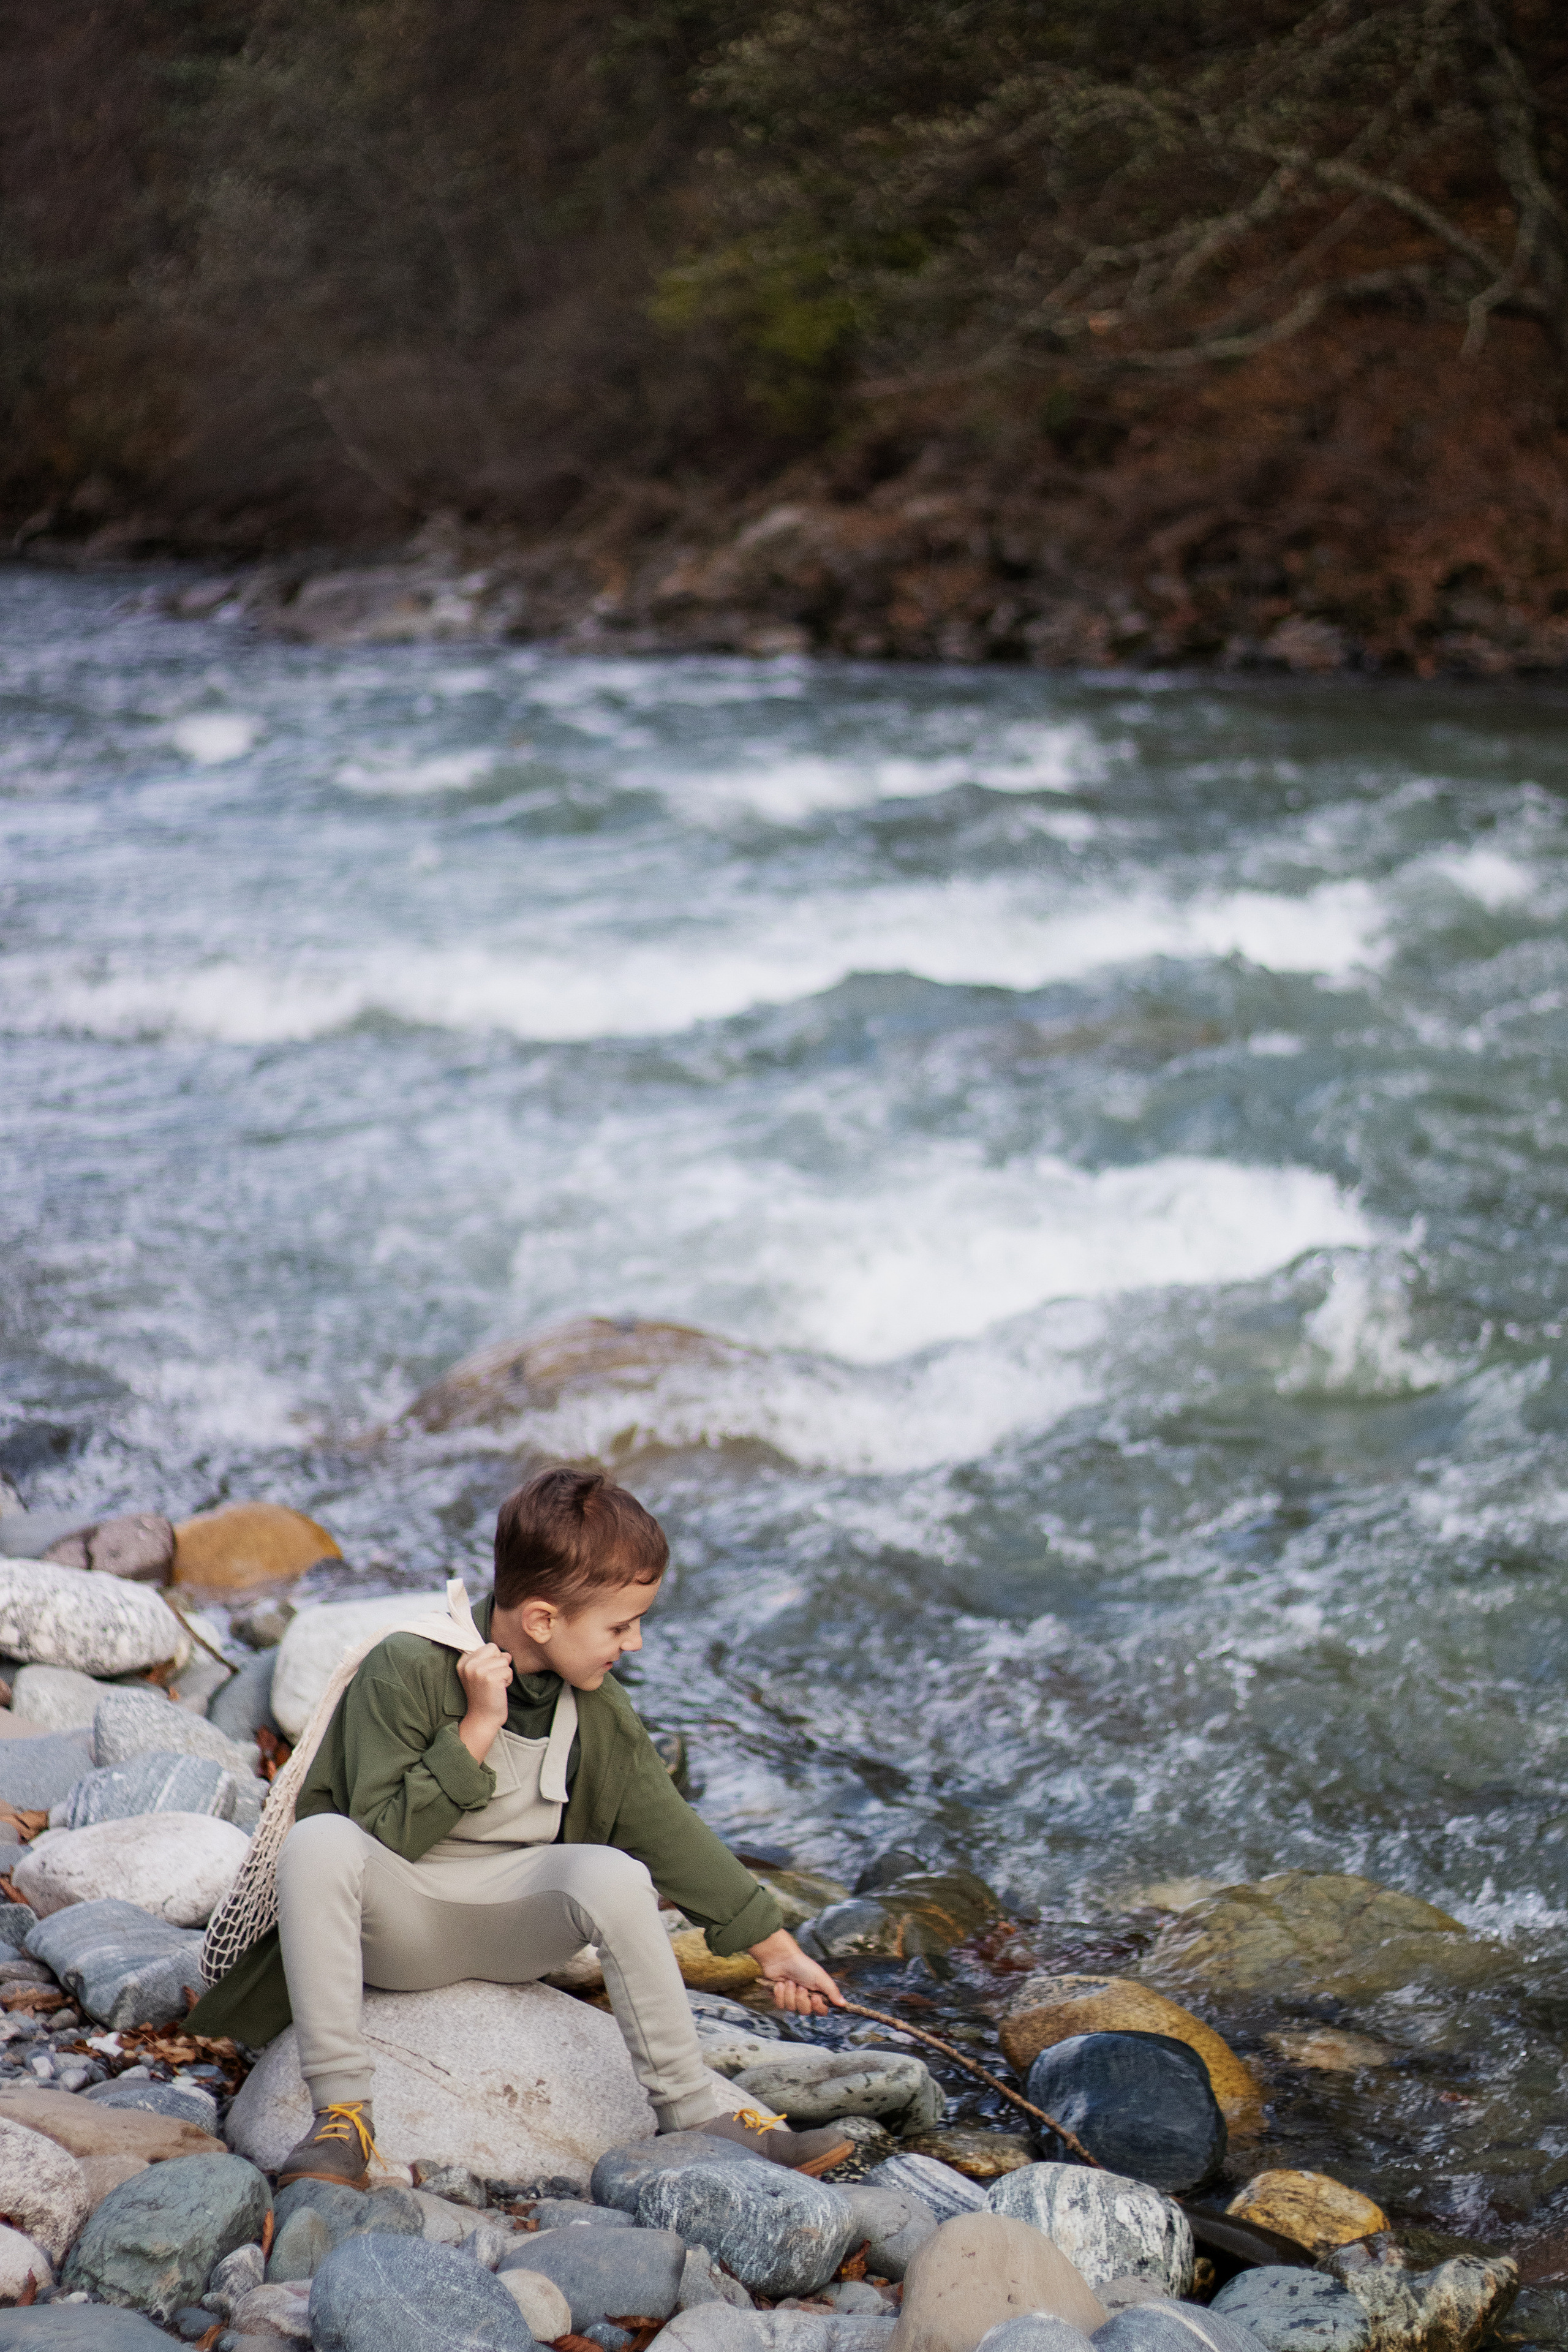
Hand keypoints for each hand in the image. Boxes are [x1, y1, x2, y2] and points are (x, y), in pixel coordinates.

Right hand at [455, 1642, 511, 1761]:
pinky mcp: (490, 1678)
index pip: (489, 1646)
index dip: (493, 1660)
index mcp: (463, 1661)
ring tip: (495, 1685)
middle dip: (499, 1663)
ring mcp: (478, 1670)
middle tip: (492, 1679)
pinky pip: (509, 1670)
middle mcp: (469, 1664)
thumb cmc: (484, 1694)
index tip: (485, 1675)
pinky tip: (499, 1690)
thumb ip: (486, 1658)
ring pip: (504, 1659)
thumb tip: (505, 1653)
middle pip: (496, 1649)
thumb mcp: (478, 1673)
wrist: (483, 1718)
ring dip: (505, 1672)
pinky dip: (508, 1680)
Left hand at [749, 1928, 844, 2017]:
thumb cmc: (802, 1965)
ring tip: (789, 1981)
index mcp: (817, 1993)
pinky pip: (780, 2005)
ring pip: (791, 2009)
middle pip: (805, 2012)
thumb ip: (832, 1991)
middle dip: (801, 1998)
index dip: (817, 2006)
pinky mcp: (779, 1998)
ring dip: (790, 1993)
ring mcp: (792, 1999)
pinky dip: (780, 1993)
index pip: (821, 2011)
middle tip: (800, 1986)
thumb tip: (844, 2004)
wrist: (781, 1958)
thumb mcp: (820, 1977)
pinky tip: (780, 1984)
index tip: (814, 1996)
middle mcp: (805, 1998)